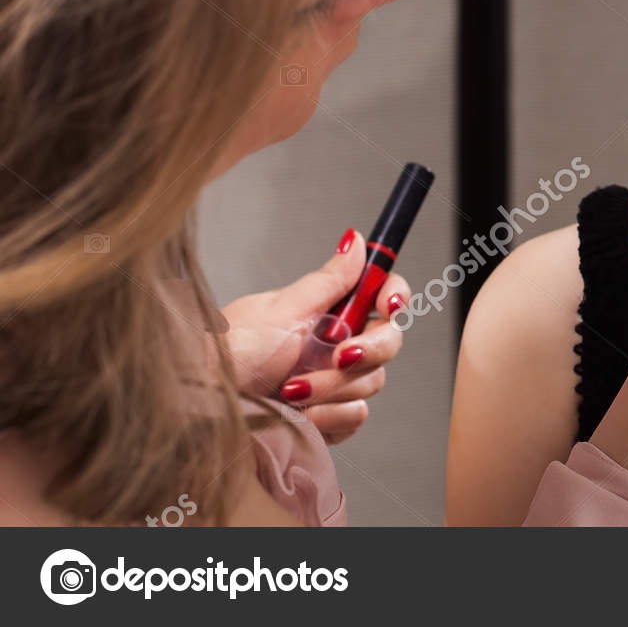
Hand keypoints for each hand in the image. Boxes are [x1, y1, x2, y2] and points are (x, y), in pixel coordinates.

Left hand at [220, 231, 411, 444]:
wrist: (203, 405)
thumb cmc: (232, 352)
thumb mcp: (281, 310)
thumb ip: (328, 279)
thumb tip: (356, 239)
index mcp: (328, 310)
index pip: (382, 293)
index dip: (394, 295)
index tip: (388, 304)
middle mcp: (336, 344)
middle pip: (388, 340)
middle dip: (367, 350)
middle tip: (340, 355)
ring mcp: (335, 382)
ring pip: (371, 381)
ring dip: (332, 387)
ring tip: (290, 391)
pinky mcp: (329, 417)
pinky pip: (355, 416)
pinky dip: (327, 416)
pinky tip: (298, 414)